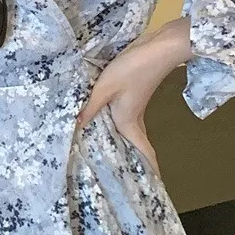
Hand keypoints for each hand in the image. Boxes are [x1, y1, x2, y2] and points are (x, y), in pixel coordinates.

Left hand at [76, 20, 190, 172]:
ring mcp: (135, 107)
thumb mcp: (106, 87)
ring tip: (113, 157)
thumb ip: (90, 107)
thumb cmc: (134, 69)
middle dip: (136, 163)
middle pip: (139, 147)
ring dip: (127, 146)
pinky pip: (125, 119)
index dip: (150, 170)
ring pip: (131, 133)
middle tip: (128, 179)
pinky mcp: (133, 96)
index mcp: (129, 122)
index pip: (144, 153)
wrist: (158, 47)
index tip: (153, 187)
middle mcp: (134, 118)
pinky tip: (106, 124)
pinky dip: (119, 128)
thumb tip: (76, 126)